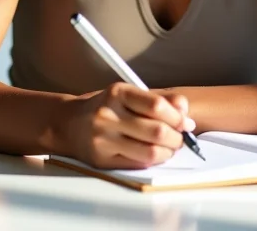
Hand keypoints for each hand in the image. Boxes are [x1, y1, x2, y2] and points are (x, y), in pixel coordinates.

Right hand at [62, 82, 194, 168]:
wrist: (69, 123)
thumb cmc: (106, 107)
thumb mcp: (129, 95)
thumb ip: (159, 99)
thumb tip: (185, 111)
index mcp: (118, 93)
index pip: (156, 106)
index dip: (178, 117)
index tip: (186, 123)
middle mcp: (108, 115)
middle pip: (156, 131)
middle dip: (176, 137)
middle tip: (181, 138)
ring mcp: (103, 139)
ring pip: (150, 152)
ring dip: (168, 152)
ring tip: (170, 147)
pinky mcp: (102, 160)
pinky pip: (138, 164)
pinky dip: (153, 161)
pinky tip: (155, 154)